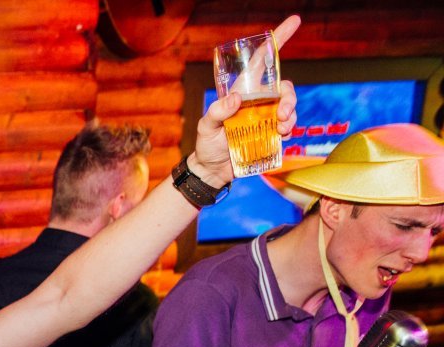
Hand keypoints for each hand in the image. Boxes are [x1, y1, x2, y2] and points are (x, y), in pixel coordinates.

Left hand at [187, 15, 300, 186]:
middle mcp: (257, 101)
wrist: (212, 171)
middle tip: (282, 113)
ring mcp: (266, 117)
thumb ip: (218, 111)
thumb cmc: (206, 145)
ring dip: (291, 114)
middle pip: (283, 87)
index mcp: (242, 91)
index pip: (261, 60)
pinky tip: (281, 135)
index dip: (277, 40)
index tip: (294, 22)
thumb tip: (237, 98)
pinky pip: (288, 126)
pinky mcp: (271, 134)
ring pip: (289, 106)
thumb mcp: (206, 126)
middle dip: (290, 96)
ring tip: (281, 128)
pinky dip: (289, 128)